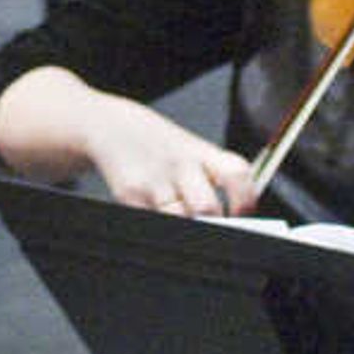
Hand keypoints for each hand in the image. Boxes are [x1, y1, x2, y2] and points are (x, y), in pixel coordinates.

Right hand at [79, 94, 259, 217]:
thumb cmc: (155, 143)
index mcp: (201, 152)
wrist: (109, 126)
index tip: (241, 213)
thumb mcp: (189, 150)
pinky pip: (153, 223)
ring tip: (183, 219)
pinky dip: (160, 226)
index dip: (245, 199)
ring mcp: (153, 182)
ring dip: (186, 227)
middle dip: (213, 222)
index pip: (236, 175)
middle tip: (212, 225)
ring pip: (180, 221)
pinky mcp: (129, 196)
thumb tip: (235, 218)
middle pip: (207, 207)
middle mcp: (179, 165)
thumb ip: (213, 178)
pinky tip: (157, 214)